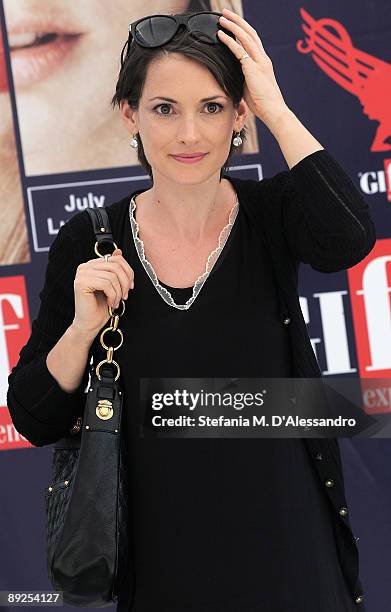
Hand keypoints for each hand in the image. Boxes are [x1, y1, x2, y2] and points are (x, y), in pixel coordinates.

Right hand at [72, 248, 133, 336]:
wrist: (90, 324)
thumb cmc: (102, 306)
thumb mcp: (114, 285)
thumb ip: (115, 269)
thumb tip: (119, 251)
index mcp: (92, 265)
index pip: (116, 259)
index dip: (128, 272)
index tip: (130, 287)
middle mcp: (85, 266)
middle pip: (115, 266)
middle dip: (125, 282)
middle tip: (125, 296)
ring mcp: (82, 274)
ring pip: (112, 276)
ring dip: (118, 292)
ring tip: (116, 302)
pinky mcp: (81, 282)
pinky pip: (106, 284)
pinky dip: (113, 295)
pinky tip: (111, 303)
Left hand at [217, 8, 290, 127]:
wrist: (273, 111)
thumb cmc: (262, 104)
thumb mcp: (251, 87)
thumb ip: (244, 77)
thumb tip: (233, 76)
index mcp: (263, 62)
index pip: (253, 40)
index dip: (243, 30)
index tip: (233, 24)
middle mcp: (263, 58)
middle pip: (250, 33)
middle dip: (237, 21)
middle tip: (226, 13)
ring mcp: (259, 62)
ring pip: (245, 37)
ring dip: (232, 26)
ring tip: (222, 18)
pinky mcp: (253, 68)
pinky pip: (239, 50)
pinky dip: (229, 41)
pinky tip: (221, 35)